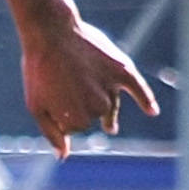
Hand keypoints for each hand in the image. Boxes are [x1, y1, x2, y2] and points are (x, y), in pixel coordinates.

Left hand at [20, 13, 155, 154]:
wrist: (51, 32)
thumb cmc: (39, 70)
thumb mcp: (36, 105)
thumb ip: (51, 133)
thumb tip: (63, 157)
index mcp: (76, 120)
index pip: (74, 128)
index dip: (61, 114)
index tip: (51, 96)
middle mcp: (98, 107)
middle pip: (94, 116)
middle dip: (81, 105)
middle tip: (67, 85)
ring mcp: (112, 89)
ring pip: (110, 105)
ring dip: (103, 104)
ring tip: (92, 97)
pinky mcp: (123, 71)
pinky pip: (139, 89)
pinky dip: (146, 100)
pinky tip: (152, 111)